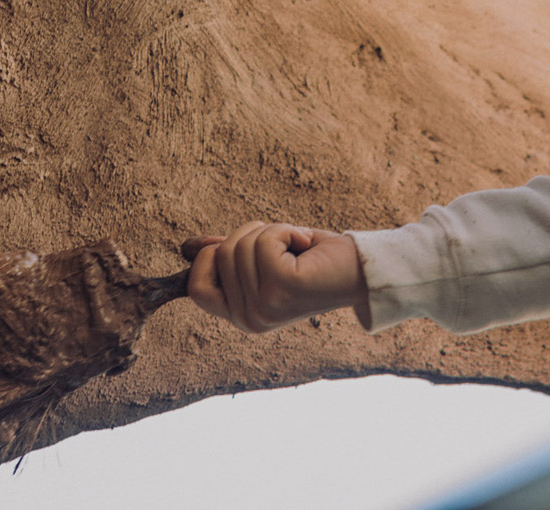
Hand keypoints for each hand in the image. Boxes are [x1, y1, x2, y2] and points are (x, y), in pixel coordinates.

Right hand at [181, 221, 367, 333]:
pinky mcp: (281, 288)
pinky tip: (306, 246)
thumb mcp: (263, 256)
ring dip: (272, 232)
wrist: (362, 269)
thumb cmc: (314, 260)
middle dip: (251, 235)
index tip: (246, 246)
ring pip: (240, 244)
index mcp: (241, 318)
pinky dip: (286, 230)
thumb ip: (227, 255)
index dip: (211, 257)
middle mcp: (248, 320)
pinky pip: (263, 240)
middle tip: (285, 246)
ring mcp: (263, 307)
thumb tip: (188, 247)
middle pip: (219, 255)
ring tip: (298, 248)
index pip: (196, 287)